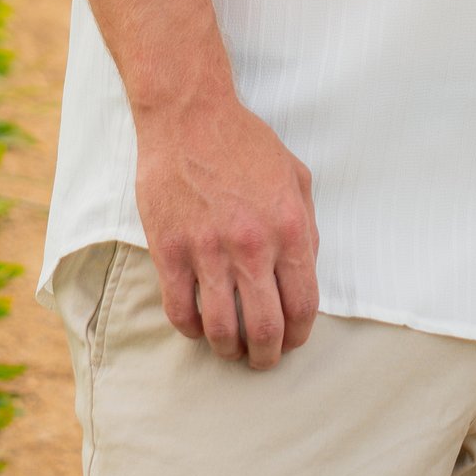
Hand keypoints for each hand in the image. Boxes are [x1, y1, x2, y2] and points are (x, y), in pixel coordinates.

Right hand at [132, 83, 319, 368]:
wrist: (190, 116)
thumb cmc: (245, 144)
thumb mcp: (295, 177)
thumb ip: (306, 227)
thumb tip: (305, 274)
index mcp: (290, 228)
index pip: (303, 305)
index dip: (300, 335)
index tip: (292, 341)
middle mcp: (251, 245)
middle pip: (264, 328)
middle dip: (266, 355)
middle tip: (262, 358)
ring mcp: (207, 251)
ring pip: (222, 329)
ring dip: (229, 349)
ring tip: (231, 349)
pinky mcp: (170, 252)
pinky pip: (180, 312)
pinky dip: (192, 330)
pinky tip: (199, 326)